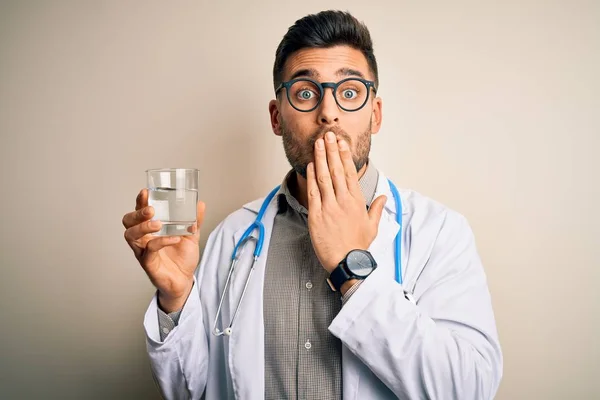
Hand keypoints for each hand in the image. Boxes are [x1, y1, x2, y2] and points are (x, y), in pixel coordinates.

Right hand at [122, 189, 205, 311]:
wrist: (184, 280)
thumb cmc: (181, 257)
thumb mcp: (191, 235)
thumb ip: (195, 220)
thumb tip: (200, 204)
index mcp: (150, 228)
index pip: (139, 211)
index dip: (140, 201)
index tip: (146, 192)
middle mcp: (143, 238)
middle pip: (128, 221)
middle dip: (137, 213)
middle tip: (151, 210)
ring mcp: (143, 250)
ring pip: (131, 235)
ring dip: (143, 226)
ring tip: (158, 224)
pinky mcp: (148, 263)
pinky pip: (149, 250)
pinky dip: (161, 241)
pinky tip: (174, 238)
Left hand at [307, 131, 386, 272]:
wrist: (347, 263)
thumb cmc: (358, 246)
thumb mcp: (372, 226)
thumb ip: (376, 208)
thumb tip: (382, 196)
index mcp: (357, 201)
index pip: (350, 173)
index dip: (345, 156)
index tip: (341, 143)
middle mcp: (343, 201)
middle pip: (336, 170)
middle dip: (332, 151)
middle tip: (328, 135)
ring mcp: (329, 207)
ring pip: (324, 178)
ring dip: (320, 159)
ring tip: (318, 144)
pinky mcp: (316, 215)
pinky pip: (313, 192)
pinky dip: (311, 178)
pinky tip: (310, 165)